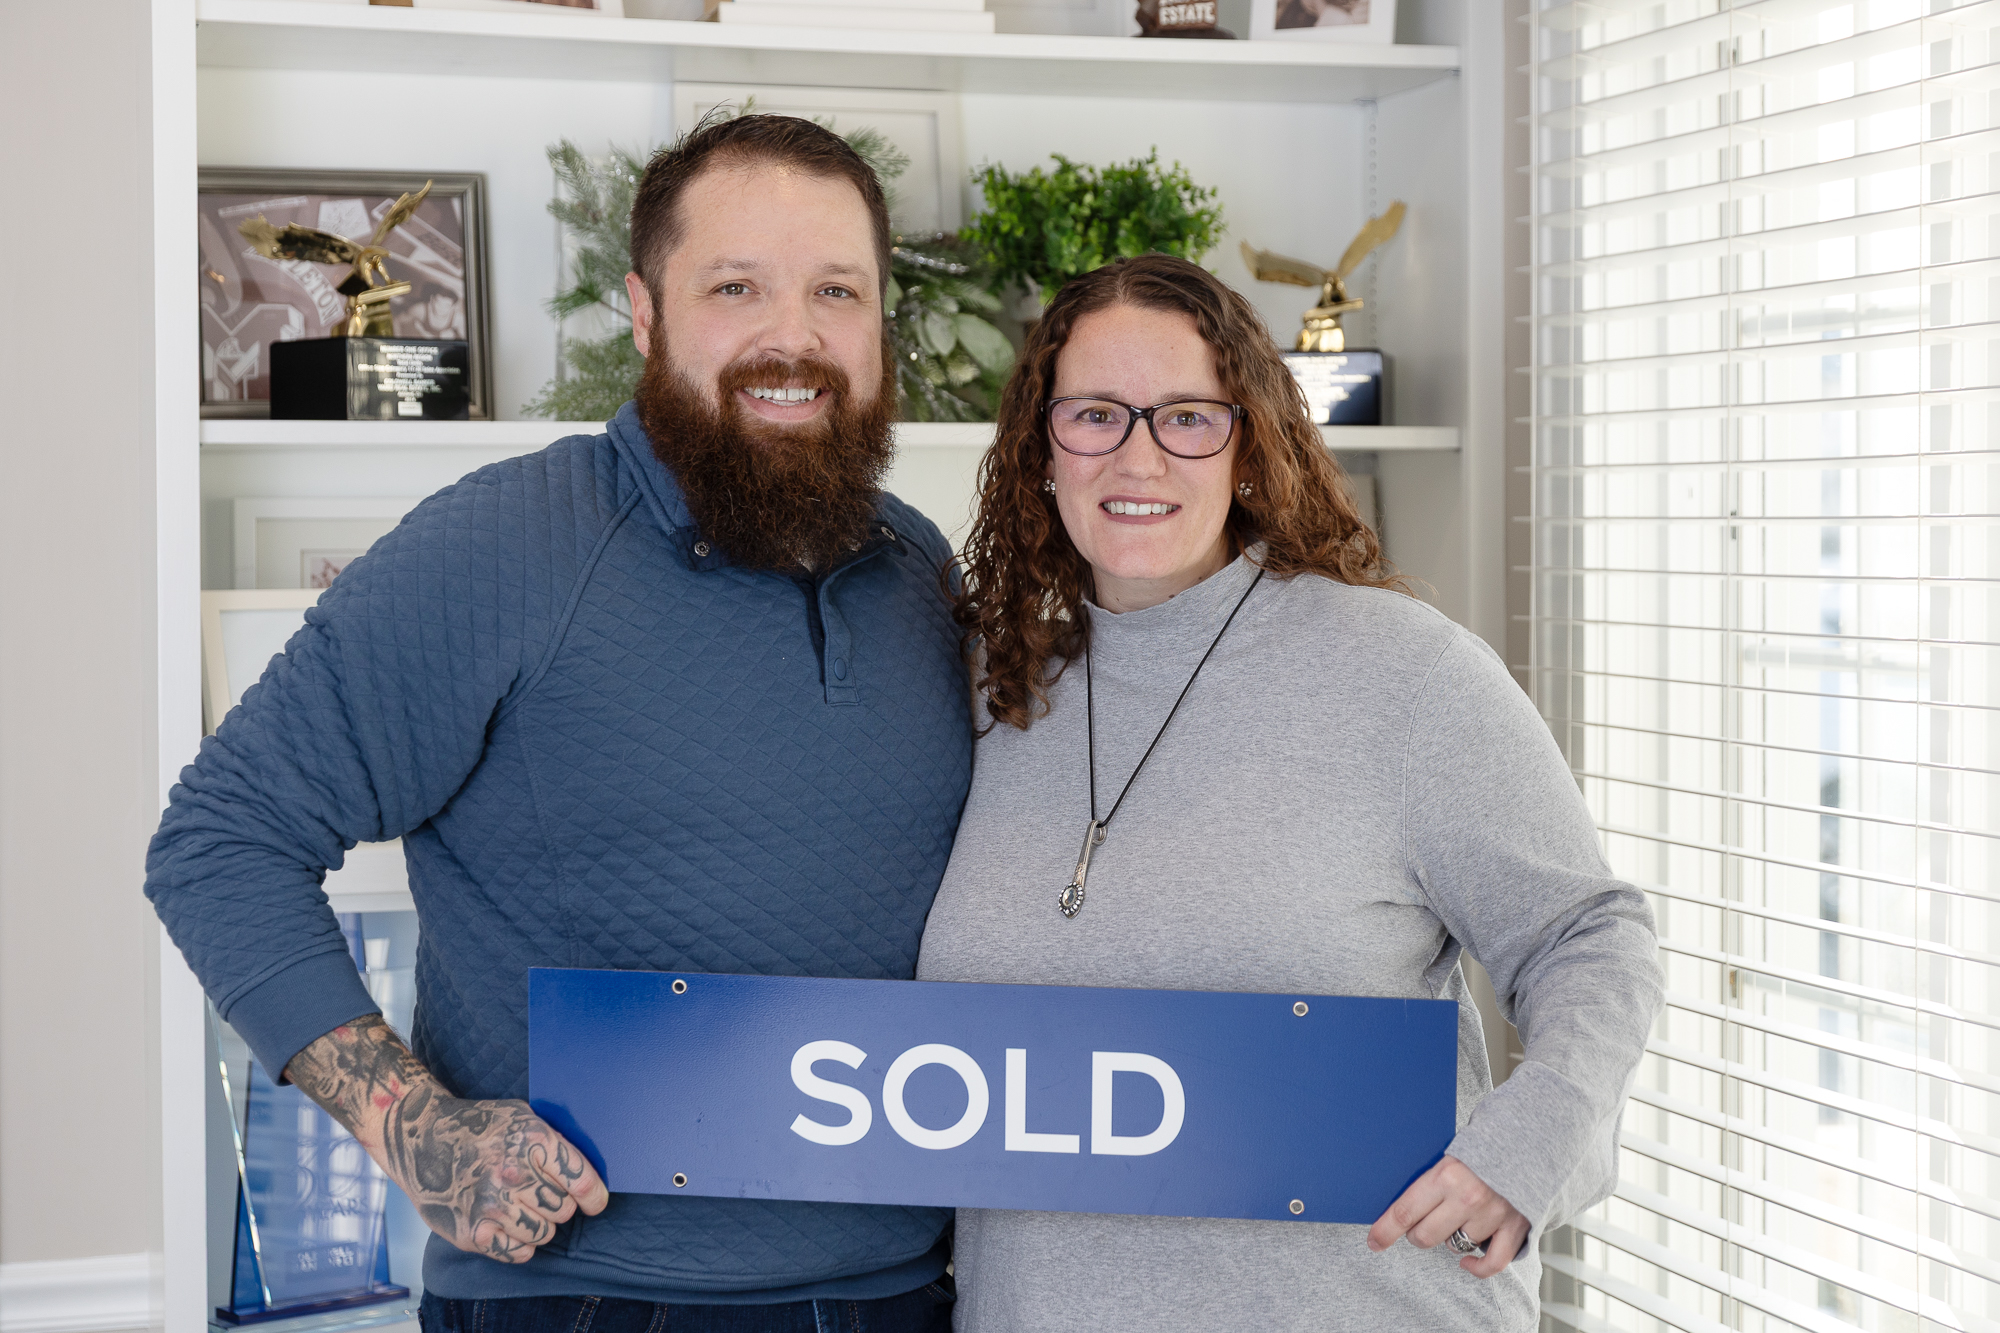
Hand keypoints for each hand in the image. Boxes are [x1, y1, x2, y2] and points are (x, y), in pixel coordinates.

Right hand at [285, 1015, 609, 1262]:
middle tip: (539, 1192)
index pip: (581, 1179)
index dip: (594, 1195)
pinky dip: (519, 1242)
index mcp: (531, 1140)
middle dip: (558, 1203)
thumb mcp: (522, 1116)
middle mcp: (512, 1175)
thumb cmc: (478, 1125)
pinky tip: (508, 1223)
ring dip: (539, 1223)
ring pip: (544, 1233)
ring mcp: (491, 1206)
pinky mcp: (472, 1233)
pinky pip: (518, 1252)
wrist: (419, 1138)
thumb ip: (553, 1141)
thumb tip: (590, 1172)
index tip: (595, 1203)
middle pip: (564, 1209)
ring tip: (521, 1205)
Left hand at [1366, 1155, 1526, 1277]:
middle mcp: (1468, 1198)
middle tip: (1421, 1223)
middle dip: (1417, 1234)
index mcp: (1446, 1175)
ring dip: (1451, 1239)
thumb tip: (1399, 1207)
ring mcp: (1493, 1215)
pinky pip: (1492, 1263)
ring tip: (1458, 1217)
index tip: (1374, 1242)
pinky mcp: (1516, 1228)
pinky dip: (1478, 1267)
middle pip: (1425, 1236)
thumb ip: (1430, 1180)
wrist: (1529, 1139)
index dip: (1385, 1231)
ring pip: (1455, 1247)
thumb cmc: (1483, 1147)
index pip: (1404, 1212)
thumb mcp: (1449, 1154)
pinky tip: (1468, 1263)